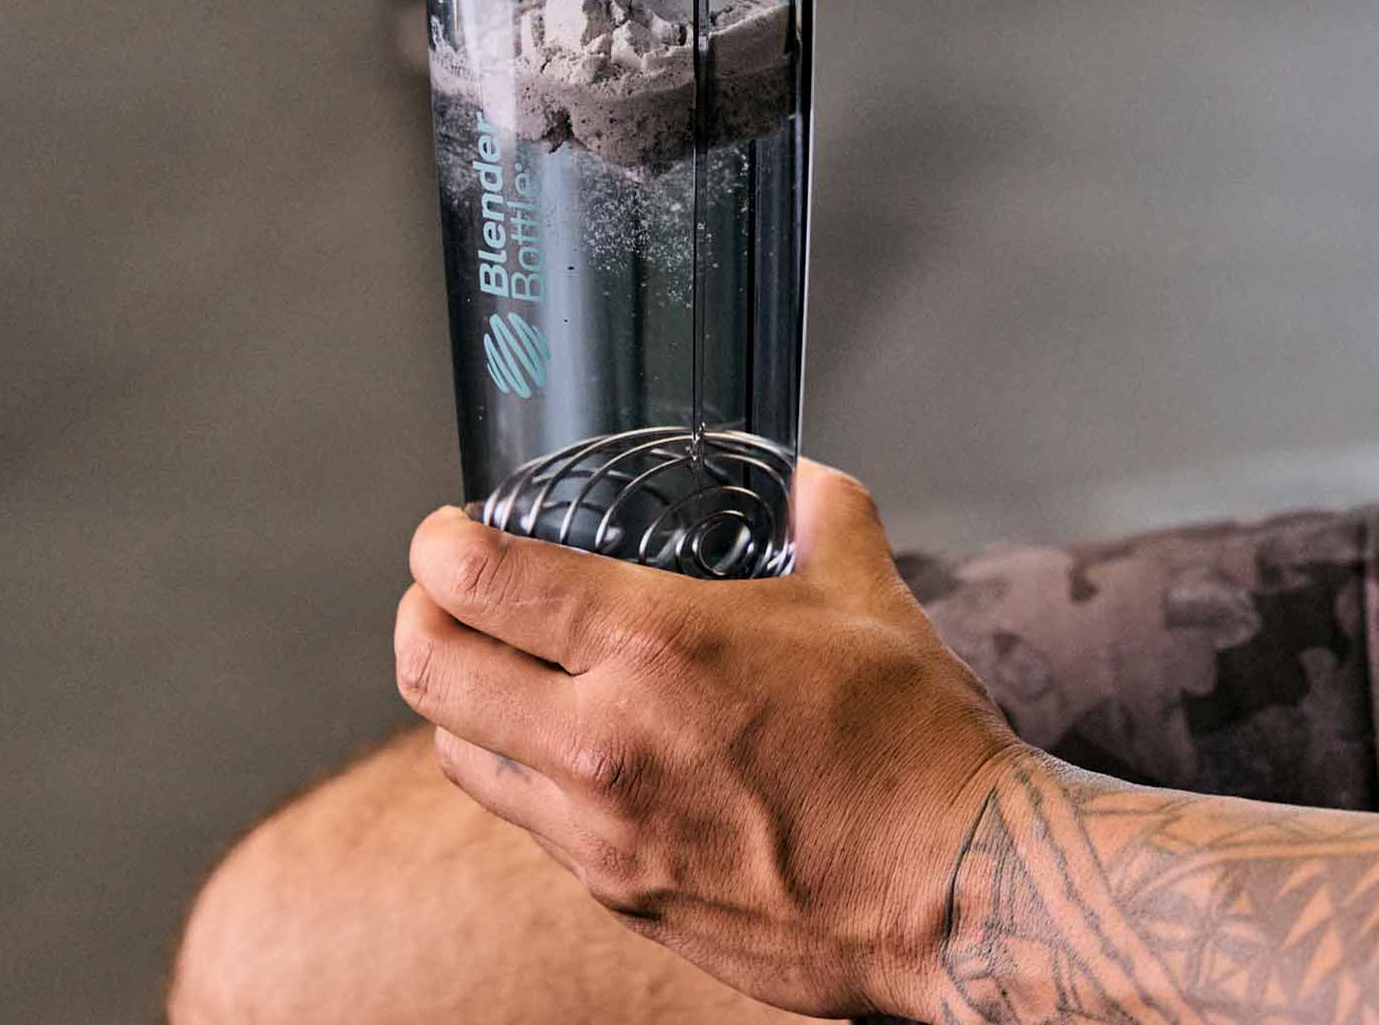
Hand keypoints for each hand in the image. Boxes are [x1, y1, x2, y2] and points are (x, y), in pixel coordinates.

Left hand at [394, 461, 1022, 1019]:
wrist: (957, 893)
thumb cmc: (913, 743)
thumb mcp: (868, 595)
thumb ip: (823, 516)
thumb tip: (806, 481)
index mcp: (656, 647)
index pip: (481, 582)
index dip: (439, 545)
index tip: (447, 533)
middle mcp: (605, 743)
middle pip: (431, 671)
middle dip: (421, 616)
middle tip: (444, 593)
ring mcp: (602, 834)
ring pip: (460, 754)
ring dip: (458, 701)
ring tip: (494, 670)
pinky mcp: (618, 897)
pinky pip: (525, 821)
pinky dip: (519, 770)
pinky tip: (566, 746)